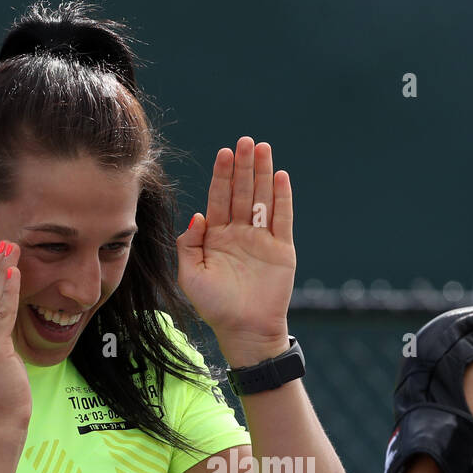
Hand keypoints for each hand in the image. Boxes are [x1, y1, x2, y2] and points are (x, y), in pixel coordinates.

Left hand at [177, 137, 296, 365]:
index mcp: (217, 237)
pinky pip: (283, 219)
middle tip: (245, 141)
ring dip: (263, 174)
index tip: (224, 153)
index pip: (219, 199)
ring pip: (263, 199)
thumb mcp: (191, 276)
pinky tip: (282, 177)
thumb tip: (198, 216)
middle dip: (243, 167)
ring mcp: (262, 240)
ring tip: (263, 148)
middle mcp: (240, 234)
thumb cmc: (215, 308)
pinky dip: (283, 198)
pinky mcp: (282, 250)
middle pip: (242, 193)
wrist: (245, 331)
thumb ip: (189, 245)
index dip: (222, 176)